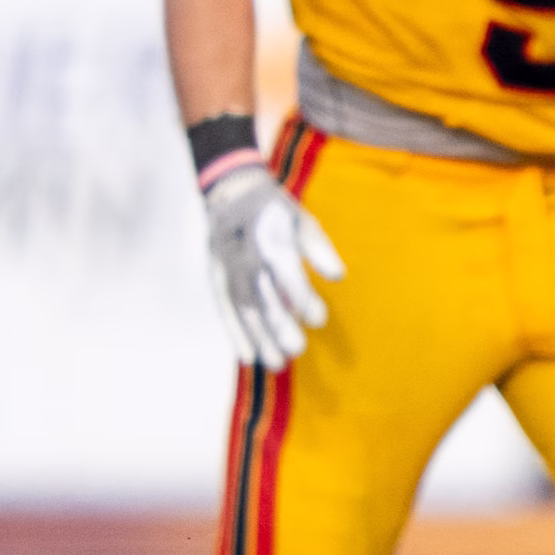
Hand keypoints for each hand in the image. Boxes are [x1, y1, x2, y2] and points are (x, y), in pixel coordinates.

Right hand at [204, 164, 345, 366]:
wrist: (230, 191)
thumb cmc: (276, 212)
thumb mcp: (301, 221)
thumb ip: (318, 248)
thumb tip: (338, 276)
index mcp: (268, 237)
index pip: (285, 271)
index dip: (301, 297)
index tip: (319, 320)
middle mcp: (244, 254)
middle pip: (260, 295)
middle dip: (277, 325)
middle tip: (296, 351)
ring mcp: (226, 267)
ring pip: (241, 308)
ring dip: (257, 337)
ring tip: (276, 364)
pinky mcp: (215, 276)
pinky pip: (224, 308)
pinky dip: (234, 332)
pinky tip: (247, 356)